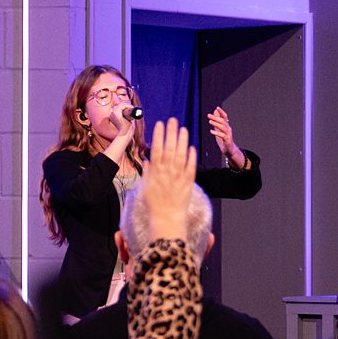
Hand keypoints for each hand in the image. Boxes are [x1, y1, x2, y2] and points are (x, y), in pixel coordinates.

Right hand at [139, 118, 196, 241]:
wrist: (167, 218)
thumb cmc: (154, 204)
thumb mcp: (145, 187)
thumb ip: (147, 172)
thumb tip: (146, 160)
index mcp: (155, 171)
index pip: (157, 148)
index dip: (158, 135)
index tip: (159, 124)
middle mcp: (167, 171)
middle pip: (169, 147)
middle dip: (171, 132)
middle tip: (172, 120)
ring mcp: (178, 176)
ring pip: (181, 154)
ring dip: (182, 140)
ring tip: (183, 129)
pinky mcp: (188, 182)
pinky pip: (191, 166)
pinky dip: (191, 156)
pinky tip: (191, 147)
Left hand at [207, 106, 246, 169]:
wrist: (229, 150)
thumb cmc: (224, 139)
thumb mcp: (219, 129)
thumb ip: (217, 121)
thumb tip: (214, 112)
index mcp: (226, 126)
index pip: (225, 117)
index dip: (221, 112)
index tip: (217, 107)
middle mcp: (228, 129)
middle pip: (223, 121)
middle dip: (216, 118)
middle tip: (208, 115)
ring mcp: (228, 134)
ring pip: (223, 127)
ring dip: (216, 124)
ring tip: (210, 121)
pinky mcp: (227, 140)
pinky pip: (222, 136)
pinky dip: (217, 133)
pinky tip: (211, 131)